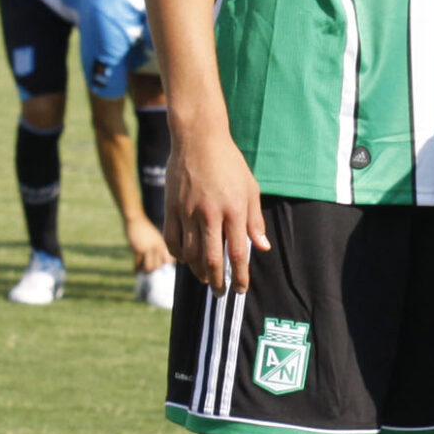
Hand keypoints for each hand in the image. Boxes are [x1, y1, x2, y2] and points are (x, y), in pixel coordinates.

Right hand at [125, 216, 172, 274]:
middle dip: (157, 271)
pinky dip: (136, 269)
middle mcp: (159, 247)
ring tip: (144, 272)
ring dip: (147, 271)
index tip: (162, 269)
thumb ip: (159, 248)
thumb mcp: (156, 238)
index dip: (167, 266)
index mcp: (164, 244)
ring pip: (151, 267)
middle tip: (152, 273)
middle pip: (161, 265)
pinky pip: (138, 264)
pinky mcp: (138, 250)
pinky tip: (136, 270)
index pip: (170, 260)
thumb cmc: (146, 230)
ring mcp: (148, 249)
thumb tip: (161, 261)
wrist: (136, 220)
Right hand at [165, 133, 266, 292]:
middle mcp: (210, 214)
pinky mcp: (171, 208)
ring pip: (190, 253)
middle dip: (218, 281)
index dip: (240, 275)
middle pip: (212, 259)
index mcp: (234, 209)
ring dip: (198, 271)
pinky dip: (179, 255)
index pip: (239, 252)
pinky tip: (186, 259)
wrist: (198, 140)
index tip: (241, 289)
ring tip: (206, 278)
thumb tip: (262, 247)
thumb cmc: (229, 164)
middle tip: (222, 293)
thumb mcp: (251, 189)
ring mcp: (187, 212)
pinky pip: (172, 240)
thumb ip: (255, 221)